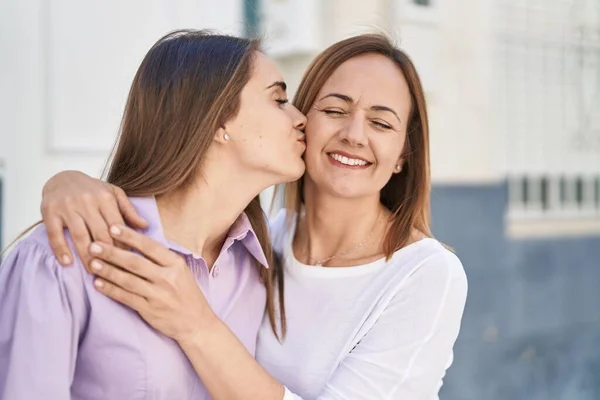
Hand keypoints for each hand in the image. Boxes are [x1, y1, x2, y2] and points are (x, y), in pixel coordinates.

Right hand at [41, 170, 147, 269]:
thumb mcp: (113, 194)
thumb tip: (145, 226)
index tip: (128, 261)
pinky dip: (61, 249)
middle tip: (113, 272)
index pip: (117, 226)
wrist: (62, 177)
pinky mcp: (50, 212)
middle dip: (107, 254)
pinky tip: (67, 263)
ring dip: (87, 256)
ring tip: (93, 271)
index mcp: (105, 198)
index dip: (123, 245)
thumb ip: (129, 210)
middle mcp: (87, 202)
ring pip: (80, 235)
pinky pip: (55, 234)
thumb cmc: (92, 189)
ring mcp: (67, 207)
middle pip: (100, 233)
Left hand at [88, 224, 214, 342]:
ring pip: (128, 280)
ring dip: (108, 271)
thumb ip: (163, 259)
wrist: (197, 323)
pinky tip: (98, 283)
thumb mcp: (182, 272)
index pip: (150, 246)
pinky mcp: (150, 310)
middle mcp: (168, 278)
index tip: (113, 227)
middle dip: (112, 252)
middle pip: (135, 262)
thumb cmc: (187, 295)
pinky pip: (126, 298)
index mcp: (176, 264)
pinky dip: (111, 290)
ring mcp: (158, 295)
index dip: (130, 237)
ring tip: (92, 262)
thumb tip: (138, 242)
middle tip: (94, 245)